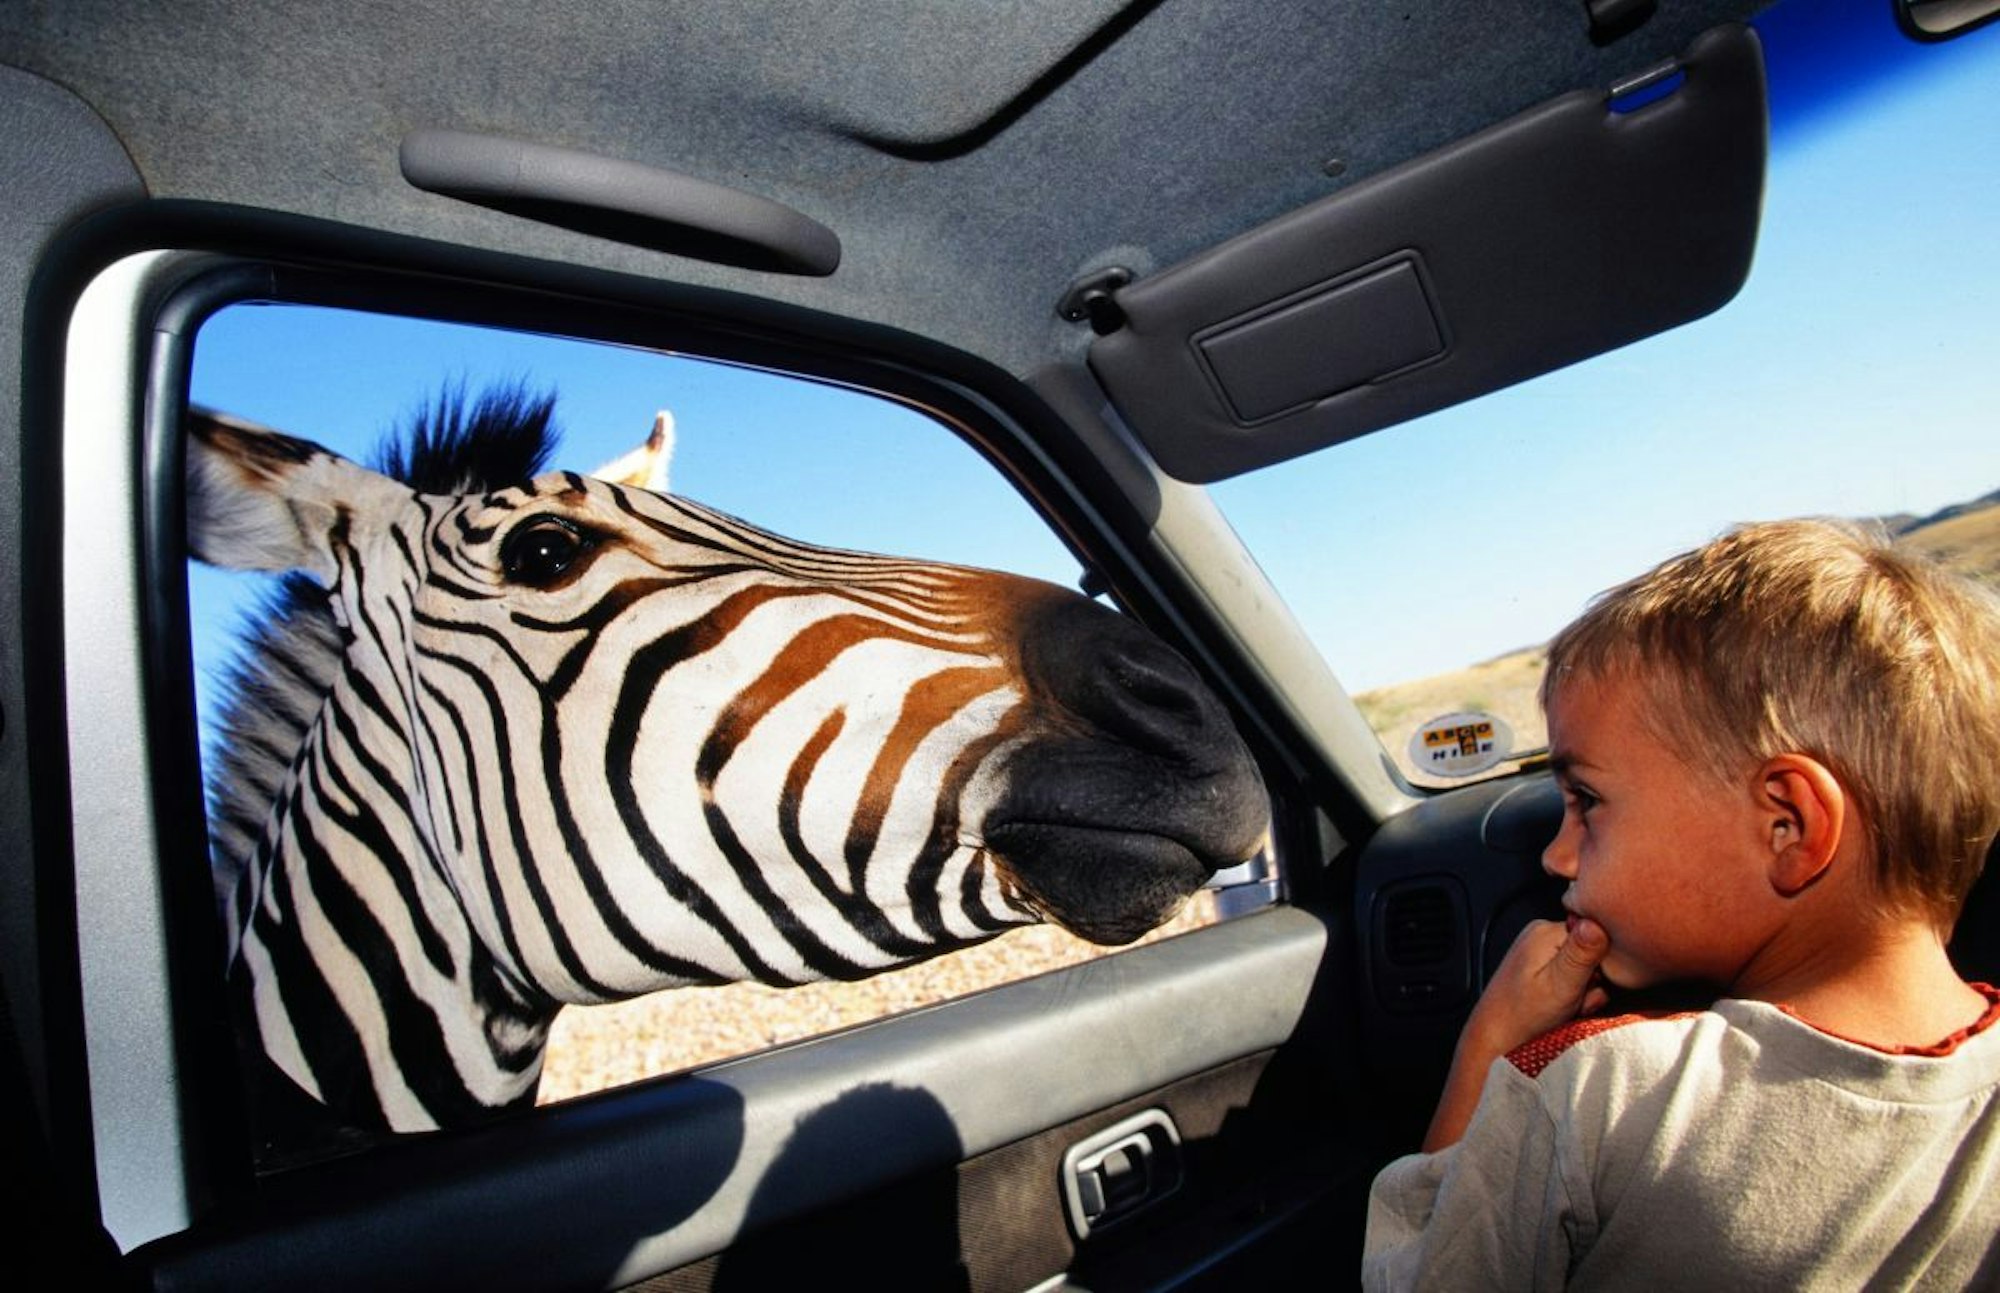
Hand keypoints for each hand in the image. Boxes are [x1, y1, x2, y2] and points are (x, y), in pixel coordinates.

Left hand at [1462, 917, 1609, 1058]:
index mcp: (1546, 931)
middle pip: (1593, 953)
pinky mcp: (1542, 970)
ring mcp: (1541, 953)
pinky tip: (1562, 1009)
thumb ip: (1582, 953)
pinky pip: (1573, 980)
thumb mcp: (1560, 984)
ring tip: (1565, 1007)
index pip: (1598, 934)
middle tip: (1574, 1000)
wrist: (1498, 1040)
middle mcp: (1542, 935)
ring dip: (1583, 994)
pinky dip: (1573, 998)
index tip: (1589, 984)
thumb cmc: (1522, 1016)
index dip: (1603, 964)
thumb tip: (1597, 921)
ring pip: (1586, 970)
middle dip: (1592, 982)